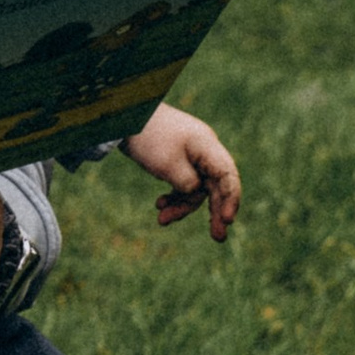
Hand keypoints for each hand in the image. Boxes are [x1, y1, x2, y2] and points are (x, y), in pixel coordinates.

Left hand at [122, 103, 240, 239]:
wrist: (123, 116)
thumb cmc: (147, 137)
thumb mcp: (167, 165)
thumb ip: (187, 184)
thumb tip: (196, 194)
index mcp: (207, 147)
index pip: (228, 176)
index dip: (231, 199)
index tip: (227, 220)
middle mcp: (204, 151)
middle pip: (216, 186)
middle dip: (215, 212)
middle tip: (218, 238)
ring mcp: (192, 156)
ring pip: (196, 189)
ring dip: (181, 206)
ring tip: (162, 220)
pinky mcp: (178, 161)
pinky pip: (183, 184)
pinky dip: (173, 196)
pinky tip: (159, 205)